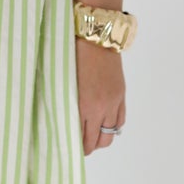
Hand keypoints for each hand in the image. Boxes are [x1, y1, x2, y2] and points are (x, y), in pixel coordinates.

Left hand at [74, 37, 125, 155]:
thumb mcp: (63, 82)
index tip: (69, 148)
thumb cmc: (71, 54)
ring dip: (101, 138)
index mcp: (85, 105)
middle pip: (98, 141)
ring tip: (90, 135)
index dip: (76, 148)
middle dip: (88, 147)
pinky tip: (103, 124)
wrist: (95, 35)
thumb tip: (62, 120)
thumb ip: (65, 103)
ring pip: (111, 134)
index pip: (83, 139)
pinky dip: (112, 126)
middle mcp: (102, 107)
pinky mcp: (121, 94)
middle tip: (78, 145)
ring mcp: (114, 101)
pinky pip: (120, 120)